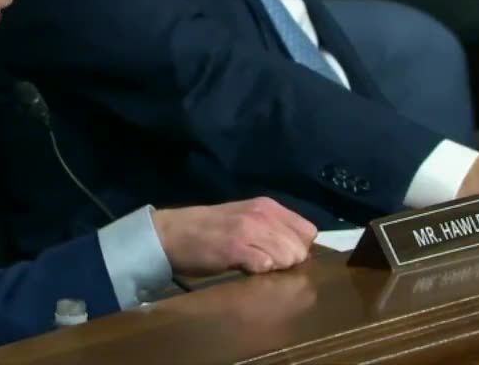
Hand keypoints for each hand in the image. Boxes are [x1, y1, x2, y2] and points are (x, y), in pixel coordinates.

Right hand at [152, 197, 316, 276]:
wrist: (170, 233)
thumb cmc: (207, 229)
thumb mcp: (244, 218)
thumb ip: (270, 229)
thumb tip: (298, 250)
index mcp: (267, 206)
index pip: (308, 231)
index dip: (298, 247)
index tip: (281, 256)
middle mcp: (262, 215)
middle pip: (300, 248)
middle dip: (287, 262)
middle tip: (264, 264)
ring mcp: (249, 230)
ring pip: (286, 258)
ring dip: (274, 268)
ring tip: (252, 266)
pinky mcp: (236, 248)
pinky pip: (265, 265)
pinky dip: (258, 272)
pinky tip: (243, 269)